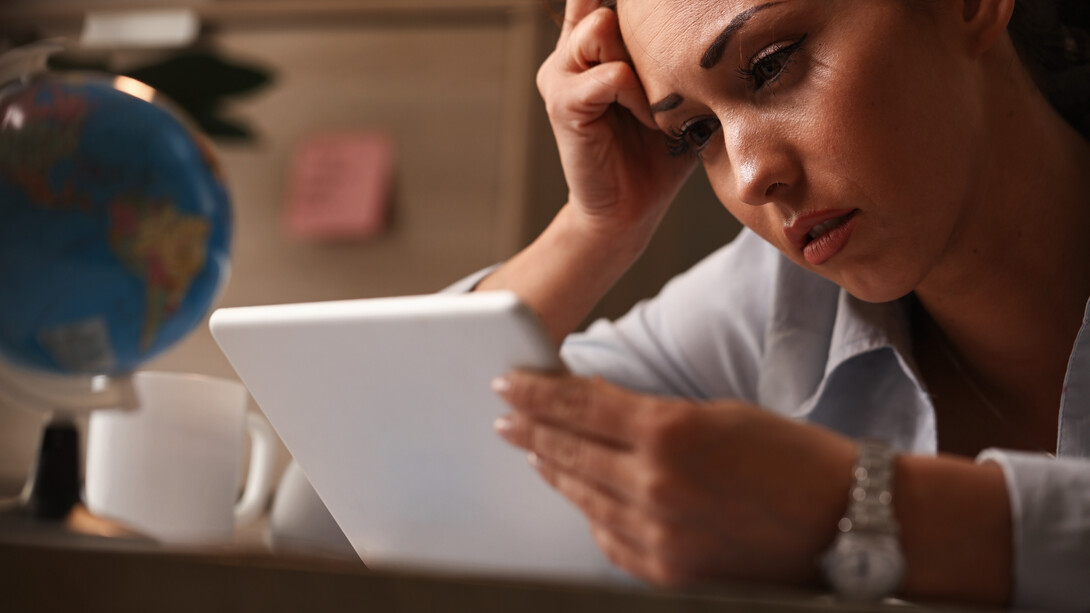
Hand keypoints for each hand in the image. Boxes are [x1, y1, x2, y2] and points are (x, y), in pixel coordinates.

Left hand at [492, 371, 856, 587]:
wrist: (851, 522)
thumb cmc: (796, 459)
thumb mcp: (719, 414)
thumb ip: (651, 418)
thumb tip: (597, 413)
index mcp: (670, 432)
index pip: (580, 407)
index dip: (537, 393)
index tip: (509, 382)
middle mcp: (656, 485)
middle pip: (570, 451)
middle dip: (530, 428)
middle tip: (505, 413)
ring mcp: (658, 534)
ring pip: (582, 495)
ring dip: (550, 468)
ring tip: (530, 449)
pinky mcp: (667, 571)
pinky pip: (608, 537)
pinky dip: (588, 511)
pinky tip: (576, 494)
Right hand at [539, 0, 696, 235]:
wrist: (631, 209)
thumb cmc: (658, 151)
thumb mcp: (675, 90)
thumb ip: (676, 52)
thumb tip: (721, 17)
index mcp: (595, 43)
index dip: (632, 2)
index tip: (663, 9)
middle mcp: (571, 51)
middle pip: (610, 6)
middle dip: (645, 34)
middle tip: (665, 78)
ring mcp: (561, 75)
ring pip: (603, 27)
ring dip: (641, 65)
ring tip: (653, 103)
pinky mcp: (563, 103)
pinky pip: (610, 75)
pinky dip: (637, 97)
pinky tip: (647, 122)